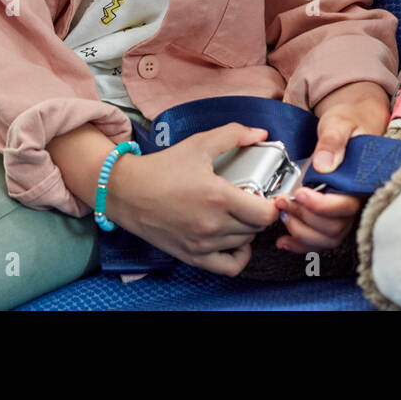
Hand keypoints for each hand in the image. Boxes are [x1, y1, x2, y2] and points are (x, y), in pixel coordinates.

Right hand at [106, 122, 279, 276]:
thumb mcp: (199, 144)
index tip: (270, 194)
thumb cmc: (162, 168)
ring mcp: (203, 244)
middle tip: (253, 198)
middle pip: (257, 227)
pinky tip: (235, 239)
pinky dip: (239, 256)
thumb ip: (233, 135)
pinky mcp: (193, 256)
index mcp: (218, 197)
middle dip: (260, 212)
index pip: (266, 213)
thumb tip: (260, 134)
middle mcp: (213, 225)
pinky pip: (229, 266)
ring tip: (241, 213)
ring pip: (245, 243)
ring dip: (249, 229)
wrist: (127, 191)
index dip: (274, 203)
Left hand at [276, 81, 391, 253]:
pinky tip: (283, 241)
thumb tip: (324, 164)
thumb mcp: (339, 123)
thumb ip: (333, 141)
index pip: (346, 206)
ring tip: (282, 216)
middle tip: (283, 202)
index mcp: (361, 181)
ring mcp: (343, 210)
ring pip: (327, 238)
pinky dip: (301, 243)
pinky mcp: (330, 214)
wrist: (351, 120)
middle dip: (305, 219)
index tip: (302, 193)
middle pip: (334, 227)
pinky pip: (320, 238)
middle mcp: (355, 200)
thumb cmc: (349, 120)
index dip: (322, 206)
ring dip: (301, 233)